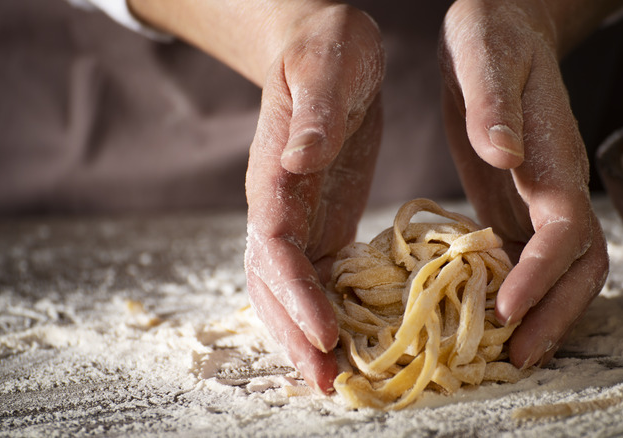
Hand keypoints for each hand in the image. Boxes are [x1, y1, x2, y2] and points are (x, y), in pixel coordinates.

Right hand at [243, 4, 383, 392]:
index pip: (275, 246)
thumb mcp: (327, 66)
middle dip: (296, 334)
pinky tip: (350, 337)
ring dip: (306, 334)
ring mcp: (296, 217)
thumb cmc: (327, 50)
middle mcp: (277, 205)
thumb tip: (298, 160)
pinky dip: (326, 311)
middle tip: (328, 382)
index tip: (326, 332)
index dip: (297, 293)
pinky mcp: (319, 221)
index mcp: (274, 174)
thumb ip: (312, 113)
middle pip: (272, 282)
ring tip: (335, 378)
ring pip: (289, 288)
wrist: (324, 49)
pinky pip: (316, 275)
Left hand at [439, 0, 608, 368]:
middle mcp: (557, 186)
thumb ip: (494, 105)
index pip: (565, 228)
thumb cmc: (491, 40)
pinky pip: (530, 259)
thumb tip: (504, 154)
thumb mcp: (484, 57)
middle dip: (555, 314)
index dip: (541, 272)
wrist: (502, 33)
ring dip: (544, 313)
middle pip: (579, 265)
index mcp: (554, 156)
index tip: (508, 308)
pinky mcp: (519, 204)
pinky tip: (491, 316)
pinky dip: (520, 293)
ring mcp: (542, 199)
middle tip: (517, 357)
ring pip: (563, 270)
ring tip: (510, 353)